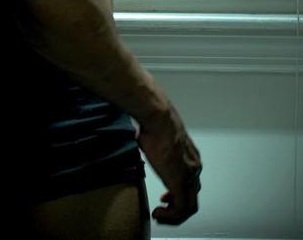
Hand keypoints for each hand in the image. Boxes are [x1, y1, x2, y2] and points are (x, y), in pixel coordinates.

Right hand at [137, 102, 201, 224]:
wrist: (157, 119)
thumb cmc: (155, 122)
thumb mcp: (156, 138)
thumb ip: (153, 145)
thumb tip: (140, 140)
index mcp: (190, 156)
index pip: (190, 182)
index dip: (177, 193)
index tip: (164, 198)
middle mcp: (194, 167)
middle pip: (192, 197)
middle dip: (176, 208)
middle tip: (162, 211)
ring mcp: (189, 176)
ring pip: (189, 207)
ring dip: (174, 216)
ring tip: (159, 216)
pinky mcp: (180, 182)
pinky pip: (180, 209)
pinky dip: (170, 216)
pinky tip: (157, 213)